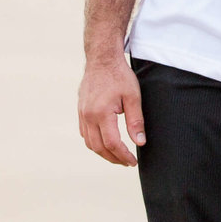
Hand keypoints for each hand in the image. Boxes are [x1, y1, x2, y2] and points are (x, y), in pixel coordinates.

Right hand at [77, 49, 144, 165]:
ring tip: (117, 156)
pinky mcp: (80, 111)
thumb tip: (139, 142)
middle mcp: (88, 116)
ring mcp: (82, 114)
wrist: (101, 59)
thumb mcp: (133, 97)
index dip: (123, 155)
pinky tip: (105, 143)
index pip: (112, 143)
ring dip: (103, 153)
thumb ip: (136, 121)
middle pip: (98, 147)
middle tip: (126, 162)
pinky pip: (84, 133)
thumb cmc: (119, 75)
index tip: (133, 162)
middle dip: (113, 158)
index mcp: (101, 113)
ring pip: (89, 142)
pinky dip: (94, 143)